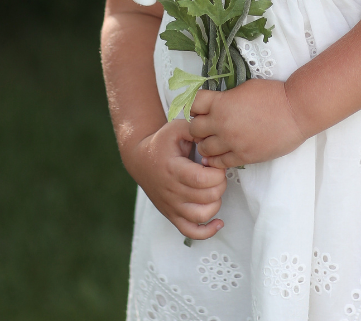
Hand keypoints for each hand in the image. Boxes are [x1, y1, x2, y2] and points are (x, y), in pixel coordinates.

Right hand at [121, 118, 226, 239]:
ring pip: (201, 216)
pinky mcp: (173, 215)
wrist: (141, 159)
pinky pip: (191, 232)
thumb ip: (196, 130)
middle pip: (206, 197)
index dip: (216, 172)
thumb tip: (213, 140)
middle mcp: (172, 191)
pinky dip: (207, 231)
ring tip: (214, 188)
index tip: (214, 161)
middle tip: (216, 172)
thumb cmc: (162, 143)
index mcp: (173, 169)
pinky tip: (218, 221)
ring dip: (215, 203)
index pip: (201, 179)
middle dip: (220, 183)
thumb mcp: (177, 128)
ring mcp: (172, 206)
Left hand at [188, 79, 307, 167]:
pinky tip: (220, 155)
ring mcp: (231, 142)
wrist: (295, 111)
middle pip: (194, 129)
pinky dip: (216, 160)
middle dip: (198, 128)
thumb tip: (218, 104)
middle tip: (206, 127)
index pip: (193, 104)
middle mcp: (222, 123)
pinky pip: (220, 163)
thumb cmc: (274, 95)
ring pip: (204, 149)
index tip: (201, 108)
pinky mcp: (243, 157)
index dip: (195, 106)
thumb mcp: (245, 87)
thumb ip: (227, 98)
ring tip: (214, 142)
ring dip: (206, 145)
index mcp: (222, 103)